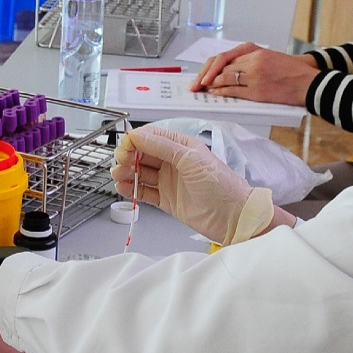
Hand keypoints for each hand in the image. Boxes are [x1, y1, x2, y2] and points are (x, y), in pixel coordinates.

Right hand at [112, 125, 279, 245]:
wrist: (233, 216)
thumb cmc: (221, 185)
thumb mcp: (191, 159)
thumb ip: (162, 146)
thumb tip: (138, 136)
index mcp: (182, 146)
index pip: (152, 137)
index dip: (136, 140)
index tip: (124, 146)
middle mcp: (174, 162)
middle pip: (143, 155)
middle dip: (129, 157)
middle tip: (121, 162)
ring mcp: (169, 181)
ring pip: (141, 173)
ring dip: (128, 173)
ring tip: (119, 175)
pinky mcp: (167, 200)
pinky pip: (144, 192)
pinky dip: (133, 190)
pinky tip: (125, 187)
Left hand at [191, 43, 317, 105]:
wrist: (308, 81)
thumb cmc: (289, 71)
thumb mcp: (267, 58)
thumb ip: (247, 62)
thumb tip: (223, 73)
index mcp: (254, 50)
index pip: (223, 57)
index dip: (208, 68)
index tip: (200, 76)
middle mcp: (253, 60)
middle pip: (220, 67)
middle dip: (204, 77)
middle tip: (196, 86)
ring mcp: (255, 75)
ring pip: (225, 79)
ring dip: (211, 85)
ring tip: (204, 90)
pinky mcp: (258, 90)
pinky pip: (234, 91)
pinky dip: (222, 93)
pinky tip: (216, 94)